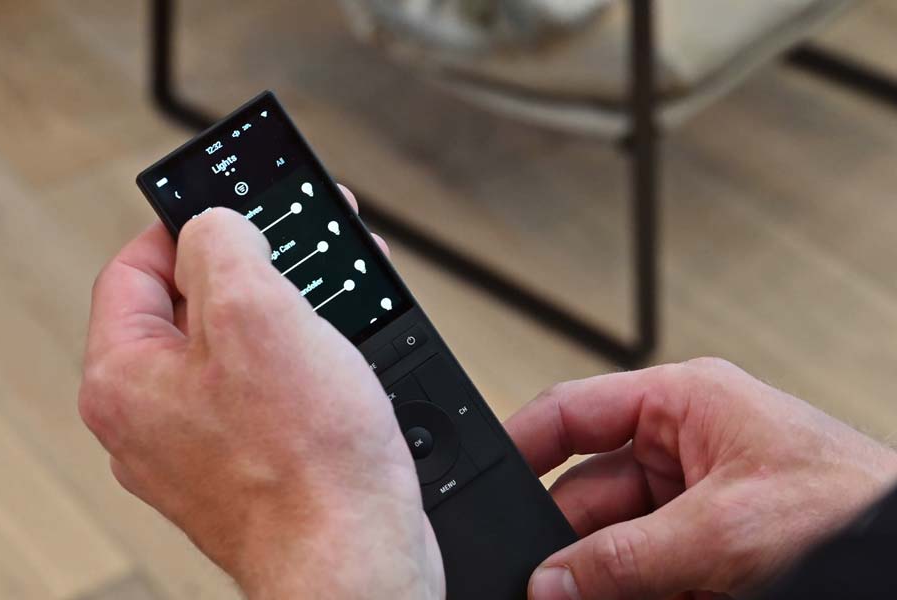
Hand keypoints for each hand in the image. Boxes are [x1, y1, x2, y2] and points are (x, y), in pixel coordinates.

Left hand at [78, 187, 442, 598]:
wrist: (354, 564)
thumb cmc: (307, 464)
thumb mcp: (257, 312)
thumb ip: (222, 244)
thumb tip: (213, 226)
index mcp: (124, 380)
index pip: (133, 270)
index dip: (184, 227)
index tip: (231, 210)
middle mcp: (149, 421)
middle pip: (189, 310)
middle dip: (251, 269)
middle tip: (295, 246)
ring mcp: (198, 452)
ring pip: (233, 353)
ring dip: (283, 313)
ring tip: (329, 294)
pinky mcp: (247, 472)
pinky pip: (262, 395)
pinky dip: (297, 363)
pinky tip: (337, 354)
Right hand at [506, 358, 896, 599]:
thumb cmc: (857, 509)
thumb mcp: (724, 529)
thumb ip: (627, 558)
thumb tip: (554, 581)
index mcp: (683, 403)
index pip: (574, 412)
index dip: (522, 443)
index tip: (482, 482)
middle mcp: (684, 448)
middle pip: (587, 491)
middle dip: (565, 539)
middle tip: (542, 582)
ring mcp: (696, 503)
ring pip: (614, 543)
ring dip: (599, 577)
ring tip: (584, 599)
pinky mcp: (710, 552)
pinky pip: (646, 572)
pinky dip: (629, 594)